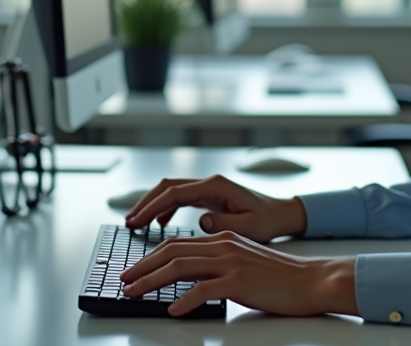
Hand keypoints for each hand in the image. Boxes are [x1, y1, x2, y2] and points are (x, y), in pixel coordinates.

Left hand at [120, 230, 357, 316]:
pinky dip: (184, 301)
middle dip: (142, 267)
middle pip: (172, 252)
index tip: (133, 270)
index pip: (177, 244)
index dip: (150, 257)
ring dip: (152, 281)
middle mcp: (224, 245)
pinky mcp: (239, 282)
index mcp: (223, 238)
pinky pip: (203, 291)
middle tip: (124, 281)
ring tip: (135, 293)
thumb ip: (217, 262)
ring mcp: (231, 262)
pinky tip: (173, 310)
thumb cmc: (279, 277)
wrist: (310, 281)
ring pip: (181, 268)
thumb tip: (189, 277)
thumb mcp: (243, 261)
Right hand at [124, 174, 306, 242]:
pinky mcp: (209, 196)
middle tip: (129, 222)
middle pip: (167, 187)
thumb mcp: (249, 227)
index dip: (151, 206)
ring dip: (153, 204)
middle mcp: (210, 183)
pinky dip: (166, 208)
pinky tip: (159, 223)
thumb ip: (224, 224)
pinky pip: (181, 198)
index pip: (175, 193)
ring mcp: (208, 188)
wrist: (281, 214)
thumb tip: (201, 221)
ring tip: (137, 223)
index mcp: (216, 186)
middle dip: (145, 202)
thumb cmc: (268, 221)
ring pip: (172, 191)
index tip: (136, 221)